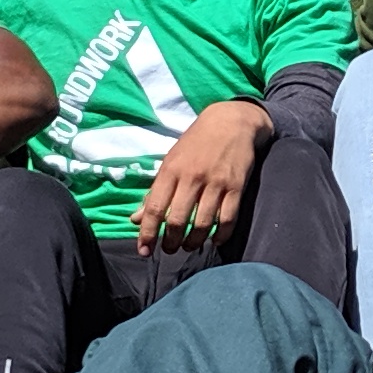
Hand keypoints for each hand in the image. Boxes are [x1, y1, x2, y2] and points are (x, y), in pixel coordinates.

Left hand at [134, 102, 268, 248]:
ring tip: (189, 246)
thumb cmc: (195, 143)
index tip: (144, 250)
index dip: (148, 233)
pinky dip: (220, 235)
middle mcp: (192, 177)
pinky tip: (214, 240)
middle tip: (170, 250)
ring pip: (203, 224)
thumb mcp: (170, 161)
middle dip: (171, 242)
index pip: (155, 208)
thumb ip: (154, 192)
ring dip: (194, 242)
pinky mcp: (236, 187)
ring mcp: (216, 182)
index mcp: (171, 170)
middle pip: (178, 220)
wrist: (230, 122)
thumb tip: (136, 219)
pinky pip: (228, 219)